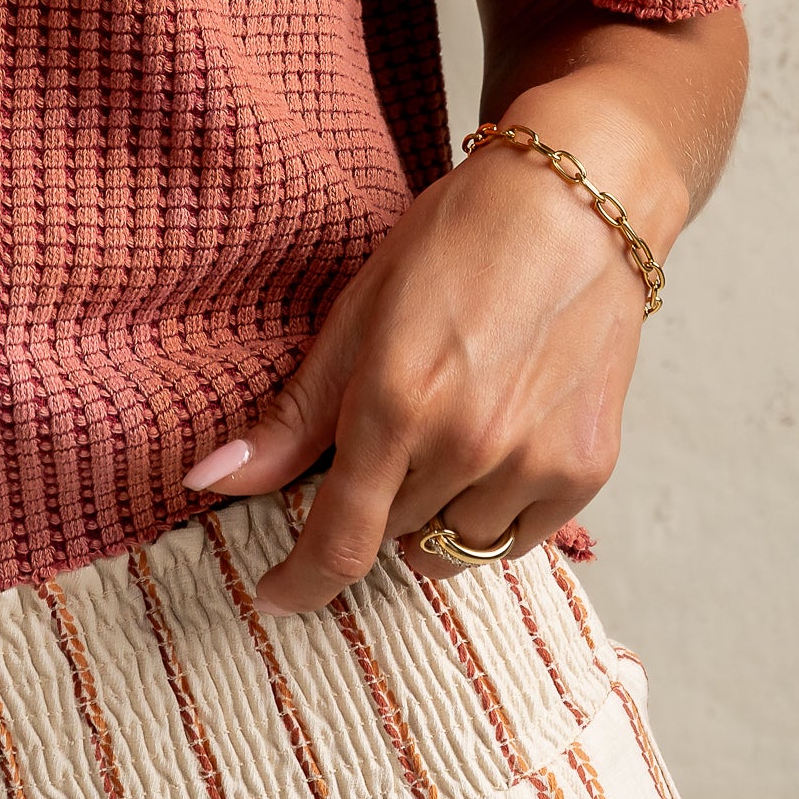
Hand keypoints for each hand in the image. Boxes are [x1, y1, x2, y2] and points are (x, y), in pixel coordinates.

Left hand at [181, 114, 669, 613]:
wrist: (573, 204)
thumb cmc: (457, 242)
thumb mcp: (359, 312)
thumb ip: (293, 416)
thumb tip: (211, 481)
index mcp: (396, 402)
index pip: (339, 543)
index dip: (300, 583)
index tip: (276, 594)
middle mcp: (468, 446)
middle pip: (394, 535)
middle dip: (379, 495)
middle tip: (397, 419)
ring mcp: (534, 463)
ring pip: (456, 545)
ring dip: (436, 507)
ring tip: (451, 422)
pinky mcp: (587, 469)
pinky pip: (519, 538)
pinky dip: (495, 508)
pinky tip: (500, 437)